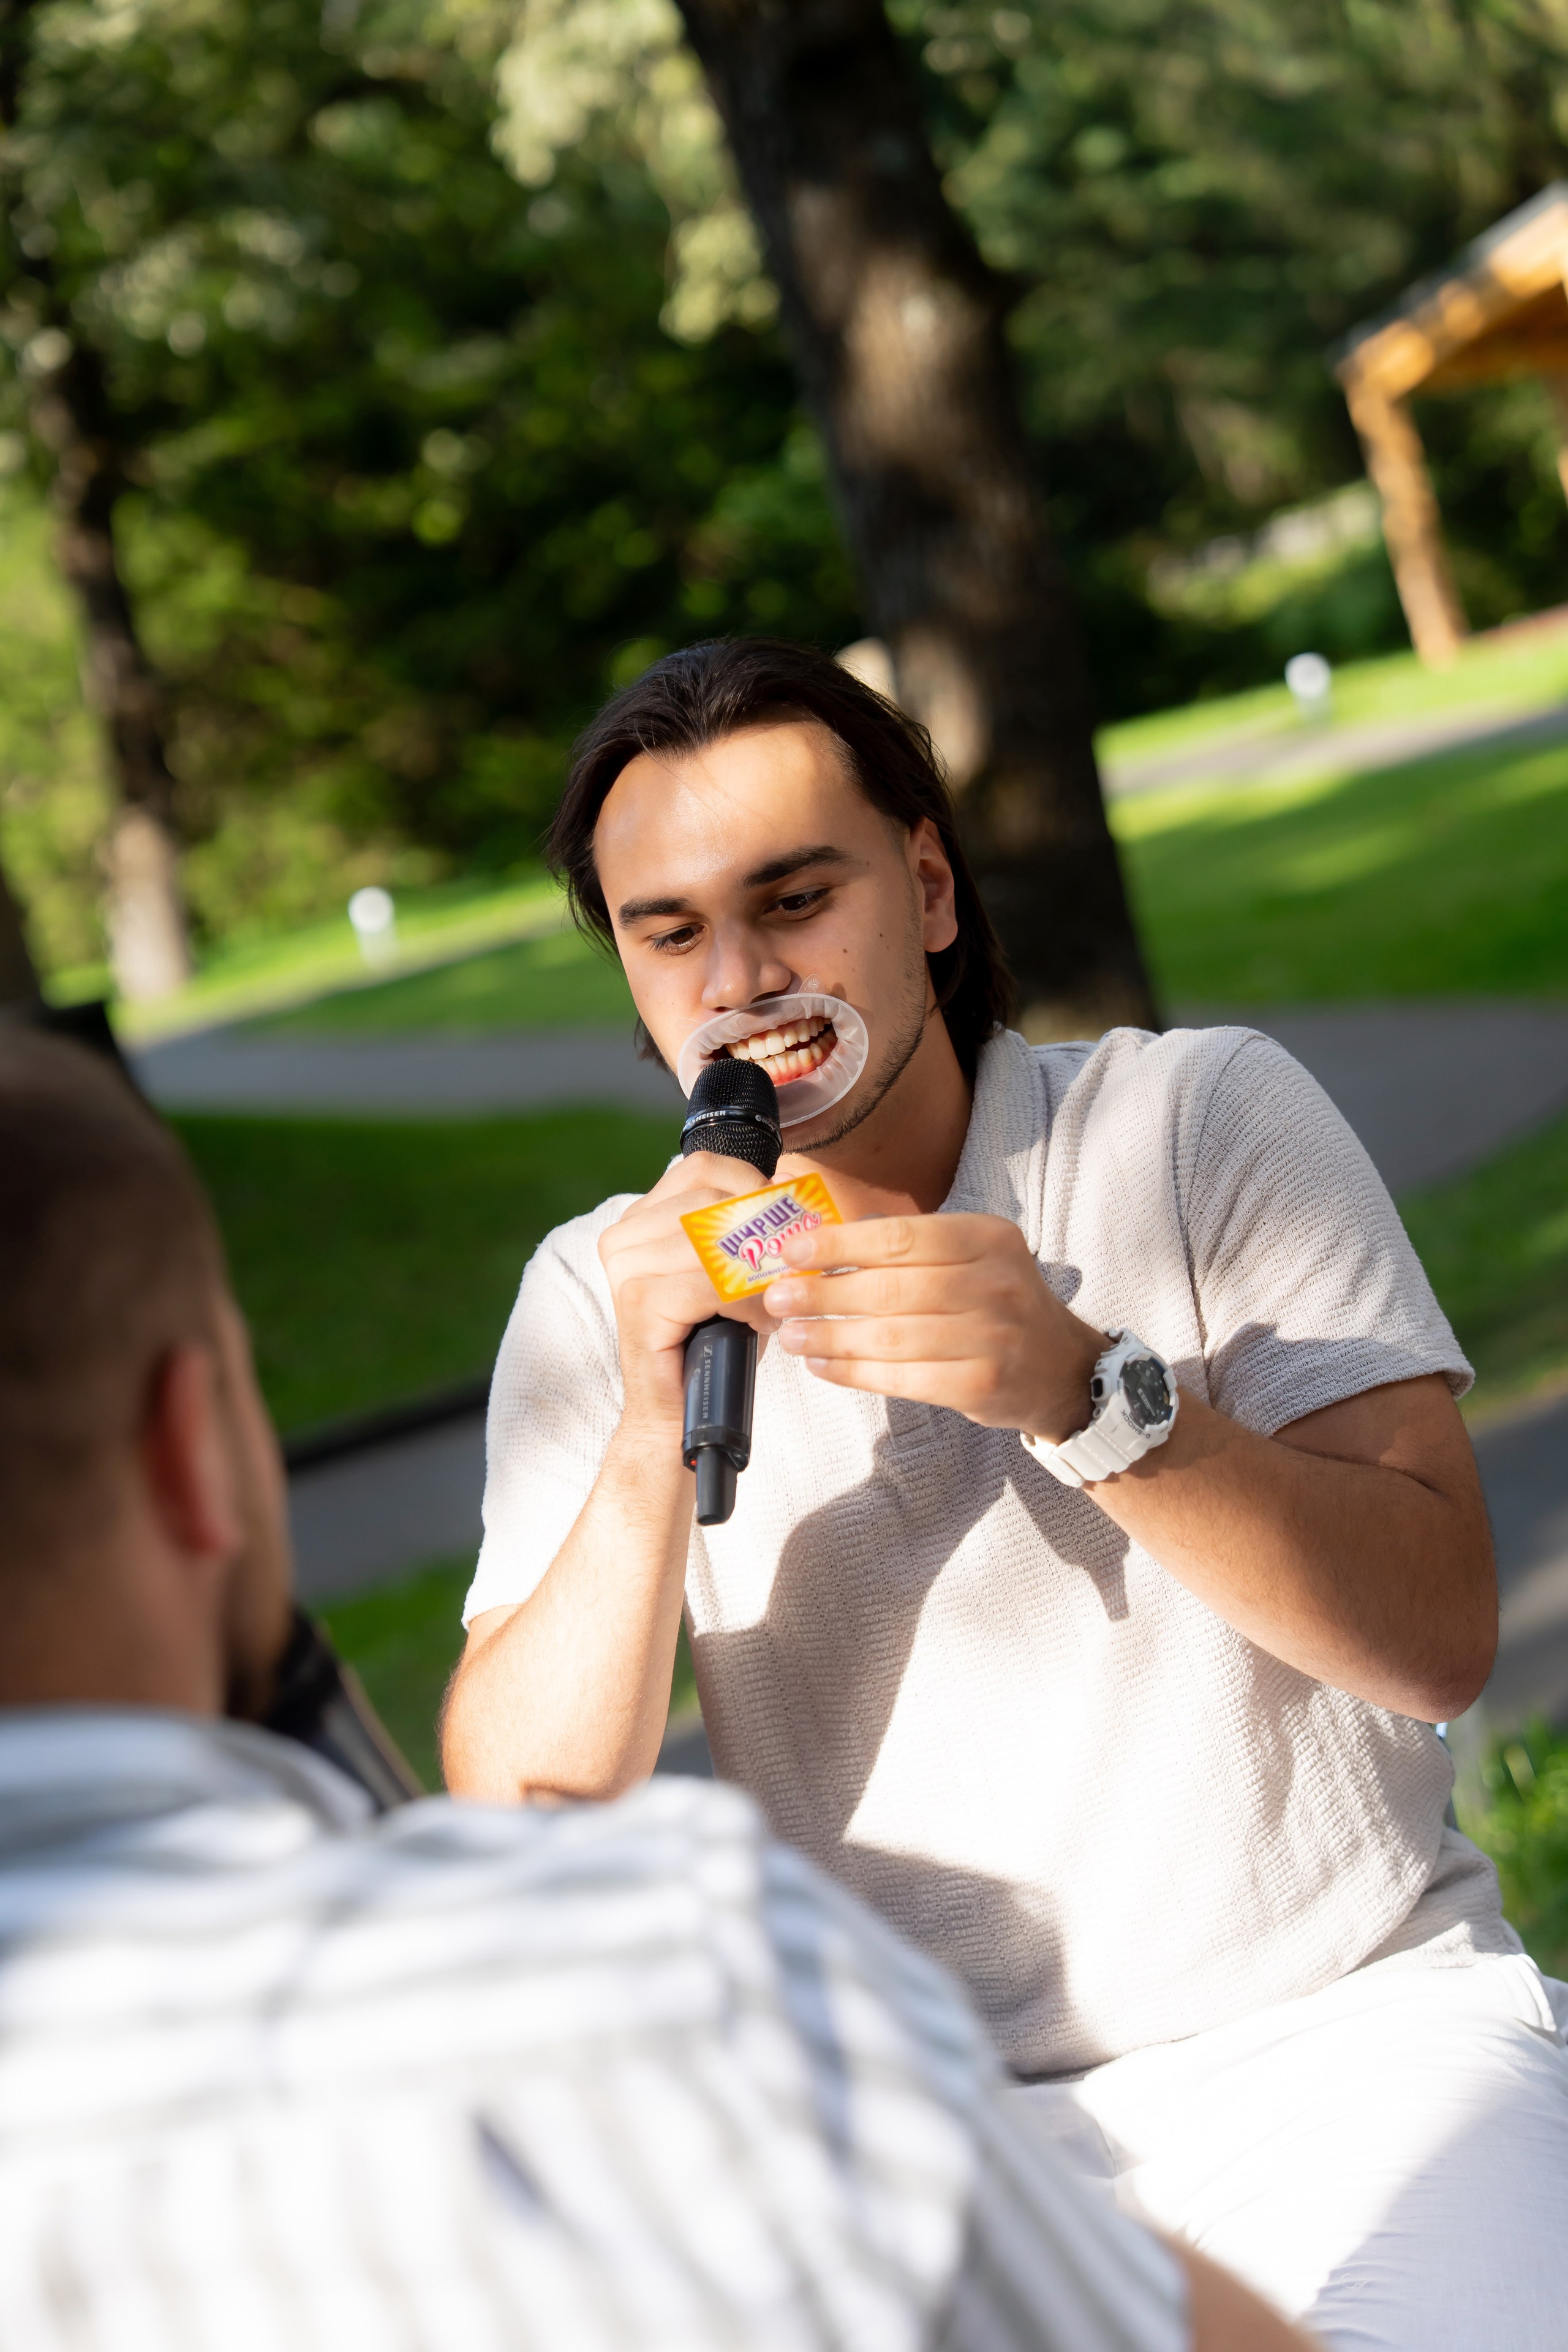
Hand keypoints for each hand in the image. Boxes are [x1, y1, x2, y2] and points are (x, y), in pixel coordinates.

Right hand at [599, 1152, 773, 1434]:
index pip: (704, 1167)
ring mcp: (625, 1267)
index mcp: (641, 1218)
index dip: (754, 1186)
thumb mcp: (734, 1272)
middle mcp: (624, 1235)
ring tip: (772, 1306)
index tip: (785, 1221)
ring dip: (760, 1276)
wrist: (676, 1413)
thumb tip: (792, 1189)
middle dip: (764, 1231)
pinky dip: (749, 1304)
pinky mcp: (638, 1301)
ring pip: (717, 1243)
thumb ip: (752, 1229)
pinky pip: (713, 1284)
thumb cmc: (712, 1341)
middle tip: (789, 1269)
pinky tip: (757, 1325)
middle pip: (713, 1199)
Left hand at [764, 1211, 1105, 1439]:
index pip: (901, 1236)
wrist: (1059, 1367)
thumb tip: (824, 1243)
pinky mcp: (982, 1385)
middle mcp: (995, 1283)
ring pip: (892, 1337)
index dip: (839, 1245)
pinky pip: (903, 1379)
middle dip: (824, 1294)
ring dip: (831, 1337)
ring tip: (791, 1335)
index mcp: (988, 1237)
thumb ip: (911, 1247)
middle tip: (778, 1298)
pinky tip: (824, 1366)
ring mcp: (993, 1337)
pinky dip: (855, 1373)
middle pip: (891, 1289)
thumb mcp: (972, 1257)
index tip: (791, 1251)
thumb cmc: (996, 1304)